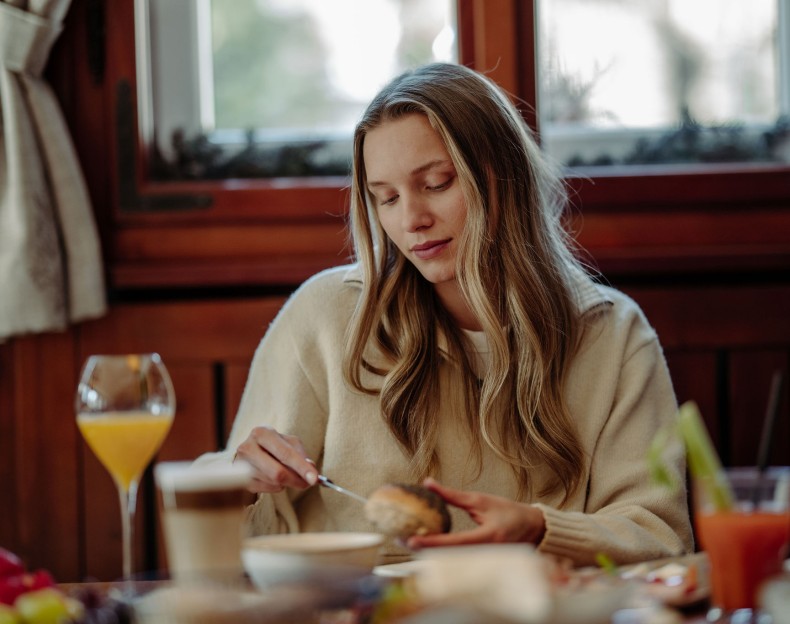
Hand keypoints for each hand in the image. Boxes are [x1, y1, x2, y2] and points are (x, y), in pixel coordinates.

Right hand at [234, 425, 317, 493]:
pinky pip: (265, 489)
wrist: (249, 452)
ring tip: (289, 475)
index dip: (302, 467)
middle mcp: (248, 447)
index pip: (285, 453)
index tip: (314, 479)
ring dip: (287, 483)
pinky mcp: (239, 480)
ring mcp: (241, 465)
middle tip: (307, 483)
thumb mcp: (288, 443)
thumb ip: (301, 455)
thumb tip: (311, 468)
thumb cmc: (273, 446)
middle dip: (296, 480)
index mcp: (262, 433)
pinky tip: (275, 479)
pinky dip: (276, 487)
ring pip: (273, 482)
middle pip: (278, 472)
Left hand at [406, 477, 545, 549]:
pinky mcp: (482, 562)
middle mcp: (486, 553)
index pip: (454, 543)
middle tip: (403, 540)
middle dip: (426, 550)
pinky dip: (443, 553)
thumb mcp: (480, 500)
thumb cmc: (508, 512)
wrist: (532, 528)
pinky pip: (459, 560)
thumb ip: (453, 496)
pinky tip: (428, 546)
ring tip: (409, 542)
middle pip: (450, 557)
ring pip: (453, 561)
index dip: (432, 543)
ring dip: (432, 553)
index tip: (412, 540)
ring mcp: (485, 561)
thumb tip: (428, 484)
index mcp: (487, 537)